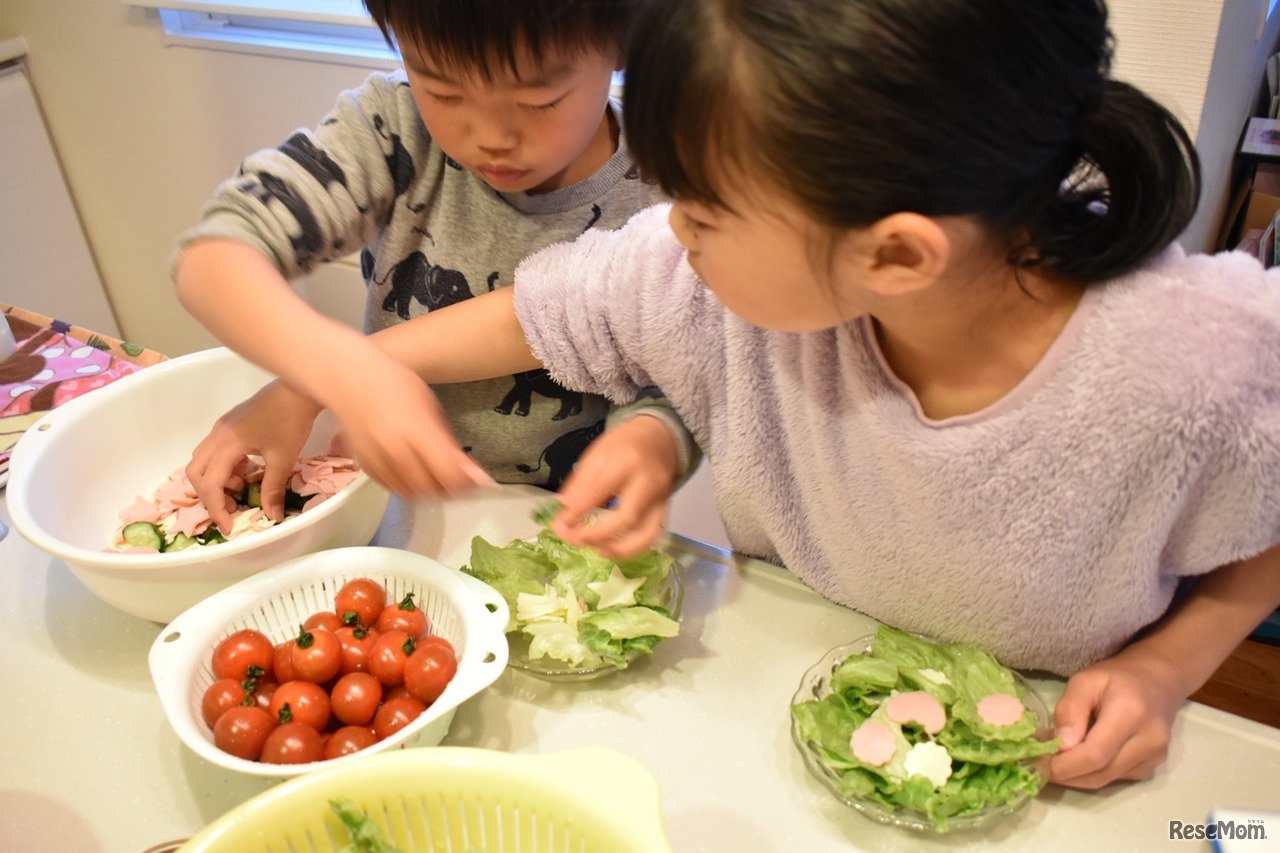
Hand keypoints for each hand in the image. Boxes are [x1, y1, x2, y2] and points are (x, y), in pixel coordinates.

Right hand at [187, 380, 321, 529]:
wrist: (299, 390)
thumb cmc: (291, 421)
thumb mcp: (283, 459)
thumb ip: (273, 488)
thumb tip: (272, 515)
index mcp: (226, 444)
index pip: (209, 484)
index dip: (216, 508)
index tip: (229, 526)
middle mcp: (217, 435)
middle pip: (196, 472)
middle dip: (209, 495)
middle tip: (231, 509)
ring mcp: (223, 428)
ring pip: (204, 461)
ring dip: (216, 480)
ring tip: (241, 490)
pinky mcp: (231, 425)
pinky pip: (217, 451)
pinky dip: (225, 467)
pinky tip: (246, 472)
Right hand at [316, 349, 496, 499]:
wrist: (347, 377)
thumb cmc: (395, 383)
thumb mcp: (430, 407)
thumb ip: (448, 444)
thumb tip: (474, 476)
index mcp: (414, 431)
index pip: (447, 474)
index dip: (467, 483)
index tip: (480, 480)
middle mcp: (393, 452)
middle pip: (431, 490)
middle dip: (453, 490)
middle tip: (464, 480)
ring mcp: (376, 462)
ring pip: (413, 495)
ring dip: (432, 492)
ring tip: (443, 476)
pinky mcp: (365, 468)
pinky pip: (394, 490)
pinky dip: (410, 488)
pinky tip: (418, 473)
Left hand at [551, 413, 679, 556]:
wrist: (660, 438)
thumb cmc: (624, 445)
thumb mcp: (597, 453)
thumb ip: (580, 482)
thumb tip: (564, 511)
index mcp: (626, 461)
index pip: (600, 491)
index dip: (578, 512)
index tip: (560, 524)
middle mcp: (648, 482)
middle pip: (627, 517)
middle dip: (598, 535)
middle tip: (575, 539)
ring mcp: (660, 499)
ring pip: (647, 534)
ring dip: (619, 550)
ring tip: (596, 551)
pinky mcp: (665, 510)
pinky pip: (653, 536)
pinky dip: (633, 549)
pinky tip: (612, 549)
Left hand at [1048, 647, 1184, 789]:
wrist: (1157, 683)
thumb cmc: (1116, 678)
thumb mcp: (1084, 681)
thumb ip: (1069, 710)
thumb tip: (1061, 746)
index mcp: (1131, 714)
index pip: (1095, 754)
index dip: (1064, 765)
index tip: (1037, 762)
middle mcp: (1149, 741)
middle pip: (1100, 773)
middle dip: (1065, 774)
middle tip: (1038, 765)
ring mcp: (1154, 758)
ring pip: (1105, 780)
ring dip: (1075, 777)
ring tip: (1054, 760)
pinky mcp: (1151, 767)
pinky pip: (1114, 779)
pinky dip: (1090, 774)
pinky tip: (1077, 759)